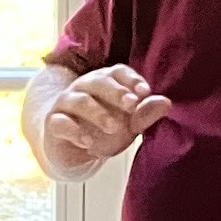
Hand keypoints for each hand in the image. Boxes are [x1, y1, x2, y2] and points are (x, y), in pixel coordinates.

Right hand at [42, 62, 173, 174]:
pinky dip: (74, 131)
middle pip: (98, 82)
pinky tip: (87, 142)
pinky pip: (61, 123)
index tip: (145, 91)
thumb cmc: (103, 129)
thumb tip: (166, 103)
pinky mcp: (54, 123)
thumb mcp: (128, 124)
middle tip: (131, 105)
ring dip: (98, 113)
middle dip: (116, 92)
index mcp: (105, 82)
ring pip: (80, 101)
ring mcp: (66, 103)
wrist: (72, 149)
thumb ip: (144, 113)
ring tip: (113, 127)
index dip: (131, 79)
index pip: (117, 72)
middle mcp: (84, 87)